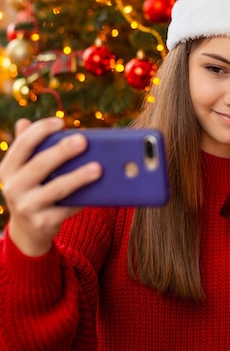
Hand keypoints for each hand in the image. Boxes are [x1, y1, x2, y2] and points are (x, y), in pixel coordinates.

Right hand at [0, 117, 101, 256]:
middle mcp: (13, 187)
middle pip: (40, 165)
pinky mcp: (42, 222)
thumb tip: (24, 121)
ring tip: (98, 168)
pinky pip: (66, 208)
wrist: (28, 229)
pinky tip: (98, 190)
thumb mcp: (24, 169)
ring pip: (56, 188)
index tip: (60, 122)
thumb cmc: (32, 187)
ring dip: (79, 177)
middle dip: (62, 151)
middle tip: (83, 141)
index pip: (22, 145)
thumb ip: (27, 146)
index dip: (40, 131)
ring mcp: (27, 207)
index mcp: (8, 168)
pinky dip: (82, 198)